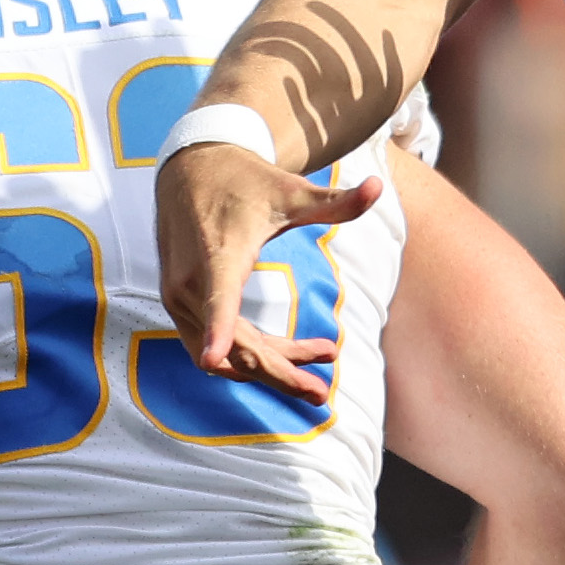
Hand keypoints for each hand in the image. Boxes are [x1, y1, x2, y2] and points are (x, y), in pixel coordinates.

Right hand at [154, 142, 377, 403]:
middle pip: (232, 347)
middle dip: (277, 374)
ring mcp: (183, 300)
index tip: (212, 356)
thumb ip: (335, 202)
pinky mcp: (185, 306)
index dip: (216, 329)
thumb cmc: (245, 181)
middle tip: (322, 394)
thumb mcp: (292, 191)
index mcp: (218, 257)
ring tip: (326, 359)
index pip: (216, 299)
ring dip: (274, 367)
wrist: (192, 170)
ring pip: (228, 353)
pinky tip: (304, 349)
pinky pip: (222, 342)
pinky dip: (258, 352)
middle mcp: (192, 285)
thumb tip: (381, 185)